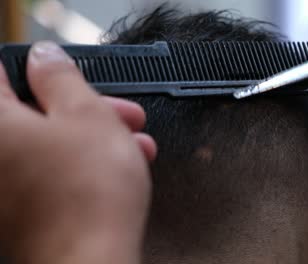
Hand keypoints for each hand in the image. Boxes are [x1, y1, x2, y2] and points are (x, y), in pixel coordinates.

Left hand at [0, 41, 154, 263]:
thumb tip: (46, 58)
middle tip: (119, 113)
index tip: (72, 79)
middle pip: (33, 113)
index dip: (44, 71)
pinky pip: (51, 174)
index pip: (3, 74)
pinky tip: (117, 169)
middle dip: (84, 108)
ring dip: (93, 139)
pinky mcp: (22, 213)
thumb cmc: (87, 195)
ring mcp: (4, 188)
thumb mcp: (87, 114)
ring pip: (49, 145)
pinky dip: (81, 166)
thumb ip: (61, 77)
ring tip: (133, 144)